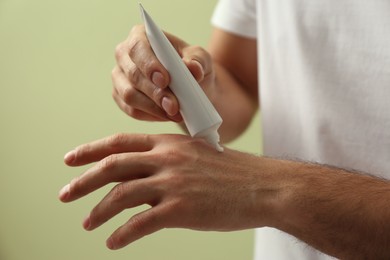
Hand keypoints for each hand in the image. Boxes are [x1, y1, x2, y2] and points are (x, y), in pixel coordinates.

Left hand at [59, 133, 273, 249]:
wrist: (263, 187)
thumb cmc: (233, 172)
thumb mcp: (196, 154)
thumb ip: (169, 159)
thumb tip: (143, 175)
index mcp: (169, 143)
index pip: (120, 142)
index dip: (91, 150)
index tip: (70, 160)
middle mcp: (167, 159)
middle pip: (112, 166)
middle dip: (83, 181)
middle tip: (65, 194)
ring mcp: (173, 183)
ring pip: (121, 195)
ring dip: (98, 211)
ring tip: (87, 223)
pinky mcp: (181, 209)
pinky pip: (140, 224)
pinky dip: (122, 234)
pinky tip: (113, 242)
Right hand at [112, 25, 215, 121]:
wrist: (190, 87)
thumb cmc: (192, 67)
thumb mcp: (201, 60)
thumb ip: (198, 61)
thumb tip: (193, 68)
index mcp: (141, 36)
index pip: (138, 47)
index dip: (149, 65)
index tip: (165, 80)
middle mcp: (124, 55)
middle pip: (133, 74)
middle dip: (155, 93)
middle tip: (174, 106)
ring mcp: (120, 77)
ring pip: (129, 95)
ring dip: (153, 107)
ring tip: (174, 113)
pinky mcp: (120, 97)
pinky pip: (131, 110)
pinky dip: (150, 115)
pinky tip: (166, 116)